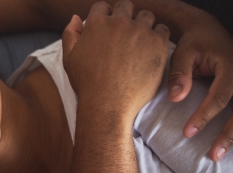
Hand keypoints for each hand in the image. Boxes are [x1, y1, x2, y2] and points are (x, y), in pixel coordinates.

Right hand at [62, 1, 169, 122]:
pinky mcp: (157, 42)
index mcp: (96, 23)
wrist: (107, 103)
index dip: (104, 16)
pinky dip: (158, 36)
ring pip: (146, 16)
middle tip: (124, 35)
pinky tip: (151, 49)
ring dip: (143, 24)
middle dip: (124, 16)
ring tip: (139, 41)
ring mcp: (140, 31)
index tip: (108, 28)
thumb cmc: (87, 83)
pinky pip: (163, 29)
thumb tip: (75, 17)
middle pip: (125, 6)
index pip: (102, 6)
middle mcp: (119, 22)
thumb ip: (70, 34)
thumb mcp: (69, 58)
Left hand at [168, 15, 232, 161]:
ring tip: (220, 155)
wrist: (208, 31)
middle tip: (214, 155)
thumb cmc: (193, 43)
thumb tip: (176, 99)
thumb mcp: (182, 54)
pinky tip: (232, 144)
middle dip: (229, 134)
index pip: (220, 96)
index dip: (204, 116)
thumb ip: (179, 75)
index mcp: (232, 66)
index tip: (187, 133)